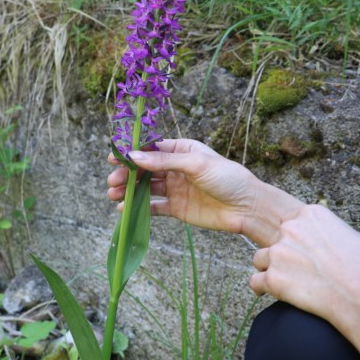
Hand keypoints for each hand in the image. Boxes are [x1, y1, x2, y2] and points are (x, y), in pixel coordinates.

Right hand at [107, 139, 269, 235]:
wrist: (247, 208)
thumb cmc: (227, 178)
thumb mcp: (196, 164)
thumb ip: (164, 160)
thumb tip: (134, 156)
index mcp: (182, 150)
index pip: (151, 149)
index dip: (131, 153)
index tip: (114, 158)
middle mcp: (176, 168)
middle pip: (145, 169)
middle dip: (126, 174)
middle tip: (112, 181)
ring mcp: (176, 189)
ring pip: (146, 188)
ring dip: (129, 191)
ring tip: (113, 195)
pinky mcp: (177, 209)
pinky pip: (154, 207)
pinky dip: (139, 208)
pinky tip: (124, 210)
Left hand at [250, 204, 359, 329]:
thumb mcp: (354, 237)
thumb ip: (332, 234)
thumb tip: (331, 244)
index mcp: (310, 214)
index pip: (288, 222)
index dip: (293, 239)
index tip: (302, 252)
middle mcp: (290, 229)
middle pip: (273, 240)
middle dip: (282, 254)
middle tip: (296, 271)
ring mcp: (279, 253)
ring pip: (260, 259)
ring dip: (269, 269)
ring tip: (283, 283)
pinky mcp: (273, 278)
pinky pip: (255, 282)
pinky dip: (261, 288)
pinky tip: (268, 294)